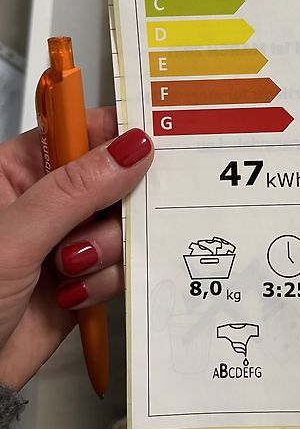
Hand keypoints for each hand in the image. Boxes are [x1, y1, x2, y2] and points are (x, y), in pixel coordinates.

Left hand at [0, 107, 153, 389]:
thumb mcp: (15, 238)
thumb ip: (75, 191)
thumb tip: (132, 148)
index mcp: (19, 171)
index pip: (81, 132)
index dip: (120, 135)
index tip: (154, 143)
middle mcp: (48, 201)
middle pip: (114, 179)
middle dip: (118, 206)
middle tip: (105, 223)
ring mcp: (67, 239)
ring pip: (123, 225)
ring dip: (106, 251)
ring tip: (68, 270)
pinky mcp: (84, 277)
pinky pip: (121, 265)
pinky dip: (106, 281)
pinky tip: (74, 295)